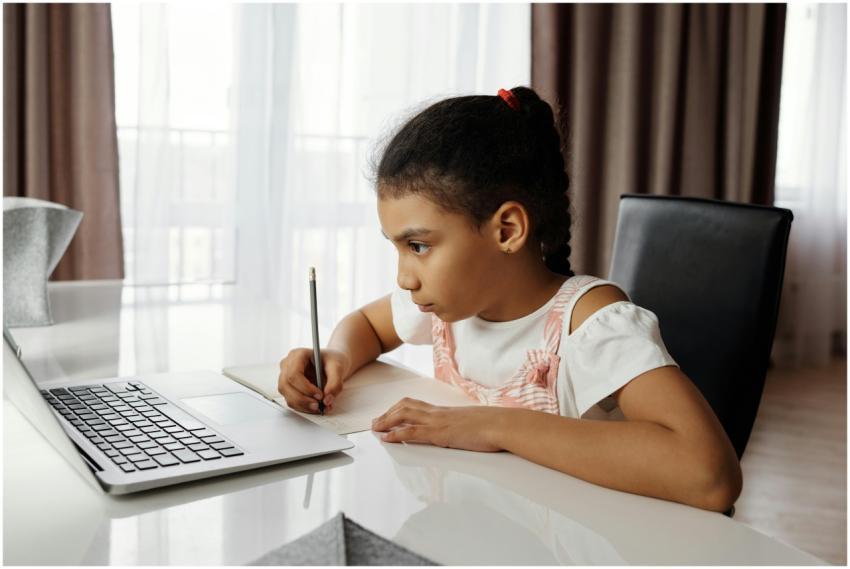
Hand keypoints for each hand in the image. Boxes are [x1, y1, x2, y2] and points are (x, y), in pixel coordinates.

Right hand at [278, 348, 350, 412]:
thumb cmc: (332, 361)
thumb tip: (327, 399)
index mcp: (298, 355)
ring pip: (287, 396)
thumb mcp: (338, 367)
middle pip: (286, 386)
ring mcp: (285, 377)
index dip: (305, 387)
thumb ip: (335, 382)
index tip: (320, 395)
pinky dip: (304, 407)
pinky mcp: (289, 389)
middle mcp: (288, 365)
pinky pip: (292, 402)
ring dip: (303, 405)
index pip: (293, 373)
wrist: (331, 365)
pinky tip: (316, 407)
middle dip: (302, 399)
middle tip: (318, 405)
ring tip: (320, 407)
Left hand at [371, 398, 505, 451]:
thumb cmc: (493, 426)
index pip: (417, 404)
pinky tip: (386, 438)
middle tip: (375, 422)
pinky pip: (412, 431)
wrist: (502, 425)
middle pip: (405, 406)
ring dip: (386, 421)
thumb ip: (462, 426)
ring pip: (404, 415)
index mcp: (445, 411)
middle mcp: (438, 413)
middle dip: (388, 413)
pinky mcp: (439, 433)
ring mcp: (438, 421)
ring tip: (375, 428)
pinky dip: (396, 434)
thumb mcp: (473, 424)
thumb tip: (461, 432)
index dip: (400, 408)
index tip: (389, 414)